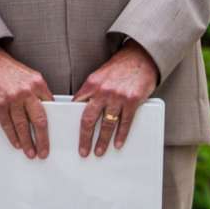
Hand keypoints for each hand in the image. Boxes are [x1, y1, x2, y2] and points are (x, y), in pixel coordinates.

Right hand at [0, 44, 52, 158]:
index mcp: (38, 83)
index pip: (50, 107)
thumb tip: (43, 109)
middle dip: (43, 139)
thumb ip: (35, 91)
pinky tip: (16, 143)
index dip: (53, 123)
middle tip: (44, 151)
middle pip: (39, 120)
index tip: (54, 135)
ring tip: (30, 152)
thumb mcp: (27, 76)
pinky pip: (7, 125)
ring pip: (23, 126)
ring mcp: (12, 98)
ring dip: (27, 142)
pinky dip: (12, 136)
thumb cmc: (5, 69)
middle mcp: (26, 91)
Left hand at [76, 42, 159, 157]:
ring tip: (99, 151)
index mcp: (91, 84)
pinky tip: (117, 143)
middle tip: (83, 150)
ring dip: (103, 140)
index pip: (77, 106)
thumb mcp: (100, 75)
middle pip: (89, 119)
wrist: (141, 57)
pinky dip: (121, 135)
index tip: (69, 134)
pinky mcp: (132, 100)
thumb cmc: (120, 67)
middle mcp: (103, 91)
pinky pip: (125, 122)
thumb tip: (82, 108)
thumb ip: (92, 91)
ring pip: (107, 124)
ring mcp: (118, 97)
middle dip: (85, 138)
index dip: (72, 121)